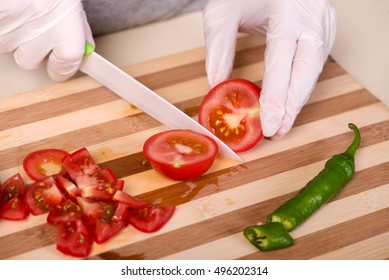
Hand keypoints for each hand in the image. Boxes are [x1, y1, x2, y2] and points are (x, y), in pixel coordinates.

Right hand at [0, 0, 93, 80]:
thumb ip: (79, 31)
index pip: (64, 69)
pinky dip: (0, 26)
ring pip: (8, 48)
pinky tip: (7, 9)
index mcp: (67, 34)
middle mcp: (39, 35)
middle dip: (31, 48)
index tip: (59, 67)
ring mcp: (11, 31)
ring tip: (19, 10)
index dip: (61, 69)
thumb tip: (85, 50)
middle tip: (34, 25)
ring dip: (12, 35)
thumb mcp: (72, 5)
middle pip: (30, 61)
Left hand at [203, 0, 335, 138]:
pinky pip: (313, 65)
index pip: (283, 61)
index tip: (269, 125)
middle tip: (277, 132)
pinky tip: (287, 104)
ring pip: (314, 71)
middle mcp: (312, 19)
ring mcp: (323, 25)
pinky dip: (300, 87)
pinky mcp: (324, 31)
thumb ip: (219, 47)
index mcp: (289, 11)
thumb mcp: (222, 11)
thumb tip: (216, 86)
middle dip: (292, 106)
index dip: (276, 97)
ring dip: (297, 101)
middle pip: (307, 71)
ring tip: (280, 125)